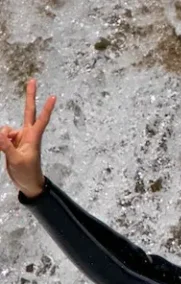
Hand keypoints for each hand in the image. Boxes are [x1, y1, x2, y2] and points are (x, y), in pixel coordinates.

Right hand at [0, 78, 55, 197]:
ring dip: (2, 137)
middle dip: (30, 97)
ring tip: (7, 152)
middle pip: (28, 112)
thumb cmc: (27, 173)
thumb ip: (6, 146)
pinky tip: (2, 150)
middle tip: (32, 80)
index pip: (41, 119)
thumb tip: (0, 133)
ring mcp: (19, 138)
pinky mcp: (12, 143)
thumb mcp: (16, 160)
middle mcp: (27, 134)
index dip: (46, 108)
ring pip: (5, 129)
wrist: (27, 183)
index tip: (53, 96)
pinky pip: (2, 136)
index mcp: (33, 137)